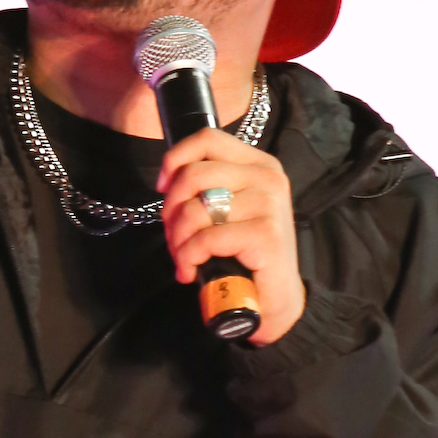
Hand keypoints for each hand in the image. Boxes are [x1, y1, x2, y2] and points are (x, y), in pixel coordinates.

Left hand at [158, 127, 305, 346]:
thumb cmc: (244, 254)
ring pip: (195, 209)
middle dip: (171, 210)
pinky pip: (206, 238)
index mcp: (258, 164)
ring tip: (183, 257)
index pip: (208, 138)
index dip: (175, 159)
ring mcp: (269, 204)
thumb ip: (206, 186)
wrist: (274, 299)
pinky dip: (189, 257)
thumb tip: (167, 180)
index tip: (163, 188)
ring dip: (178, 240)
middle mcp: (267, 178)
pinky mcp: (266, 233)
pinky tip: (190, 272)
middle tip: (173, 237)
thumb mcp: (226, 210)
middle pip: (194, 174)